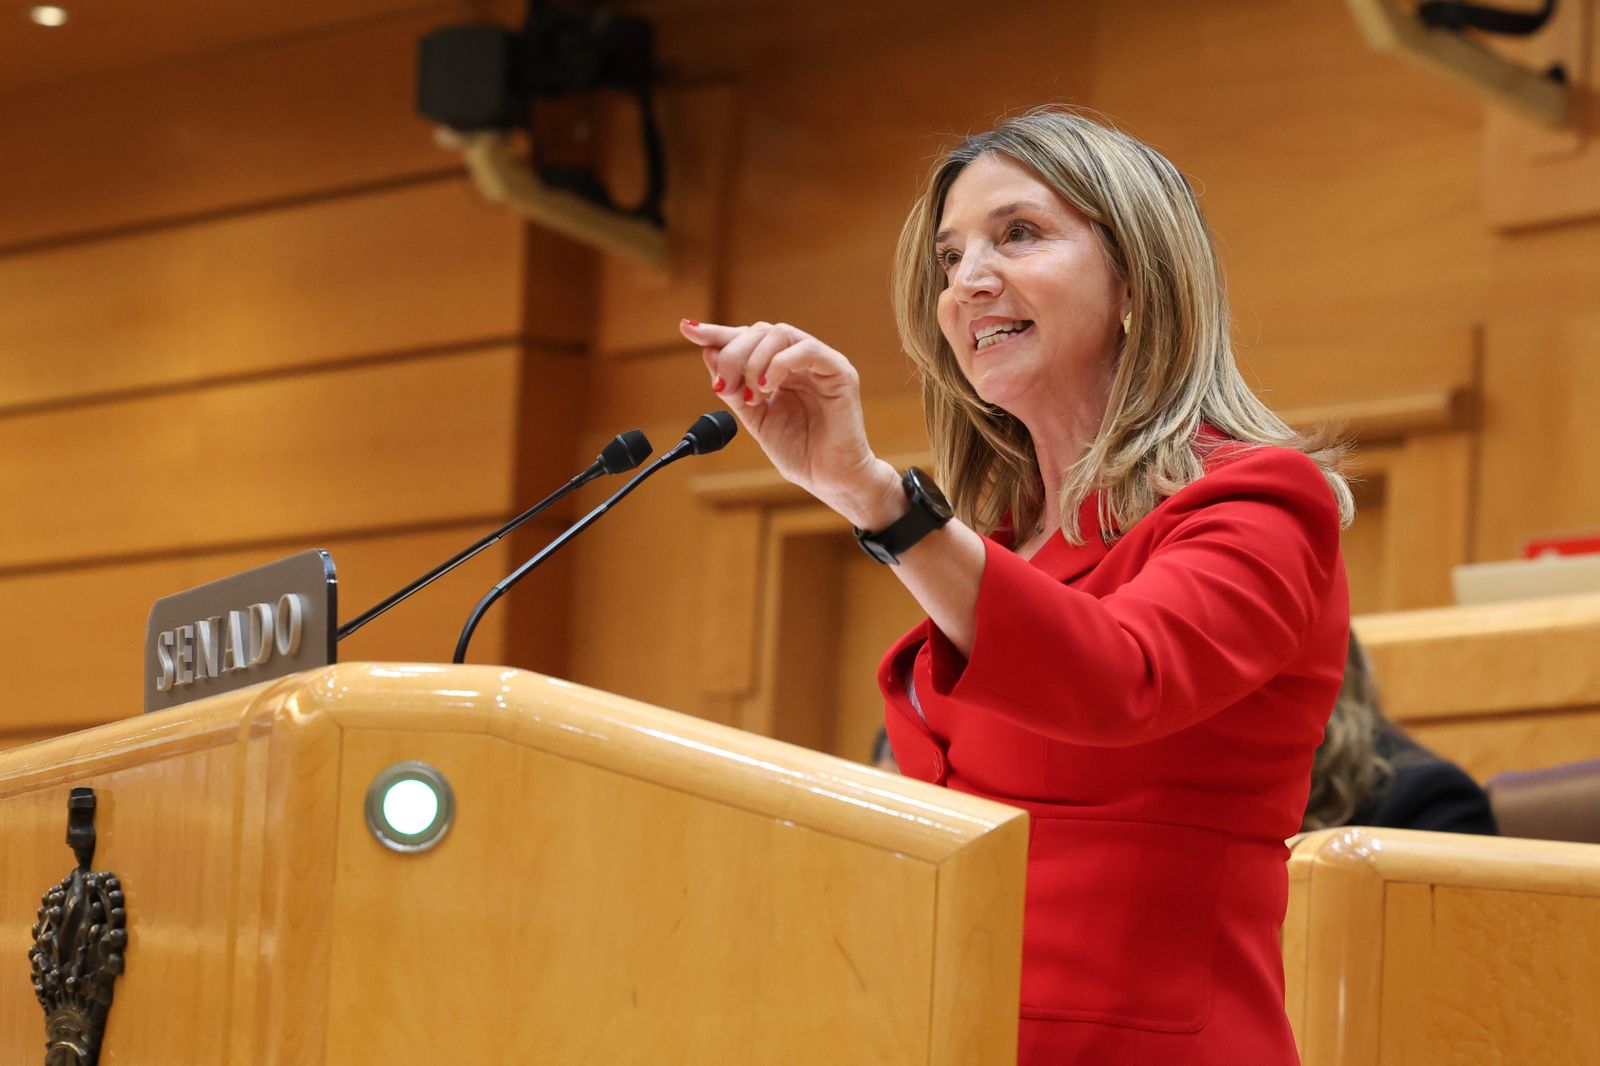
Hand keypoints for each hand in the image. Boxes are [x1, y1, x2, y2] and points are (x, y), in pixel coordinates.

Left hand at [679, 319, 901, 525]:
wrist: (828, 479)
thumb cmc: (798, 451)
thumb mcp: (754, 417)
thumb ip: (734, 387)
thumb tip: (709, 353)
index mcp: (780, 368)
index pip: (748, 339)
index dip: (719, 333)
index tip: (688, 329)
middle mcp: (800, 360)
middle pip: (760, 331)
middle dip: (733, 354)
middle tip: (723, 385)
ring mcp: (820, 363)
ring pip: (780, 333)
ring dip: (754, 360)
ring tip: (750, 394)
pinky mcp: (840, 372)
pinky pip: (807, 350)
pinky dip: (779, 364)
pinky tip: (766, 388)